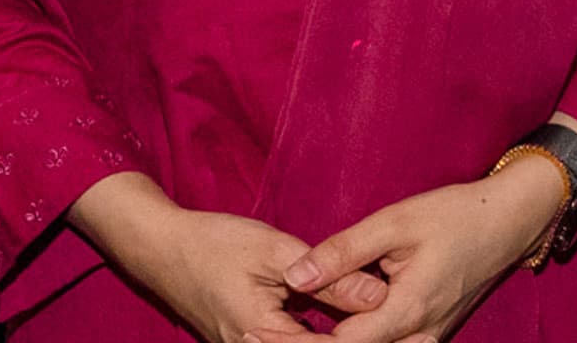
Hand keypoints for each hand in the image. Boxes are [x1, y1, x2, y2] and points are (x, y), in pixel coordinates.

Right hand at [68, 171, 386, 342]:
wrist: (162, 248)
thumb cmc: (214, 243)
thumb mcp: (277, 251)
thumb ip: (330, 277)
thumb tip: (380, 297)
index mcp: (262, 336)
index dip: (370, 341)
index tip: (412, 336)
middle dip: (360, 342)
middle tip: (415, 339)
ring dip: (343, 339)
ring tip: (392, 332)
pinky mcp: (250, 341)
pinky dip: (322, 337)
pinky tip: (351, 325)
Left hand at [246, 160, 565, 342]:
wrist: (511, 219)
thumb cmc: (455, 213)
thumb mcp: (395, 222)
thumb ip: (343, 252)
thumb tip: (293, 276)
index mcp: (407, 309)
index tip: (261, 334)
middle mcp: (419, 335)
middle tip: (265, 335)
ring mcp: (429, 338)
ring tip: (293, 334)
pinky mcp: (432, 332)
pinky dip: (359, 341)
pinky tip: (332, 331)